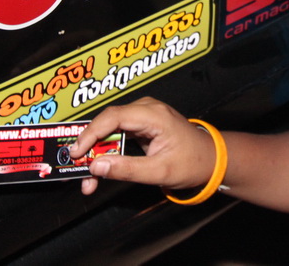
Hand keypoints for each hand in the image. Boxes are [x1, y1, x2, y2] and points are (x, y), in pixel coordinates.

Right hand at [69, 97, 216, 195]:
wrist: (211, 159)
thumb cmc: (193, 162)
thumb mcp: (159, 171)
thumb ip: (127, 169)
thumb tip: (97, 166)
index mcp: (154, 115)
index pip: (113, 117)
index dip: (90, 134)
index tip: (76, 152)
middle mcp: (146, 109)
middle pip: (107, 122)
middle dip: (89, 146)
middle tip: (77, 168)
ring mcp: (143, 116)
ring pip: (109, 130)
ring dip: (96, 152)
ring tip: (88, 178)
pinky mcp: (140, 125)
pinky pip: (116, 135)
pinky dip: (106, 151)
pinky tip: (98, 168)